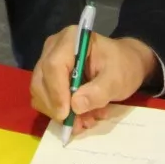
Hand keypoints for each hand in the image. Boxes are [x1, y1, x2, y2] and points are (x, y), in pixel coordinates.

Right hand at [29, 29, 157, 136]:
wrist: (125, 64)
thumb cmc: (123, 66)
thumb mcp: (118, 79)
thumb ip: (99, 91)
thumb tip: (75, 105)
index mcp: (71, 39)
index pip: (54, 65)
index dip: (57, 92)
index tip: (67, 114)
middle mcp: (54, 47)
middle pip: (41, 80)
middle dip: (56, 107)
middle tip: (77, 124)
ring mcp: (48, 61)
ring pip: (39, 92)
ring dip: (58, 112)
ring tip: (84, 120)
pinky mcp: (48, 76)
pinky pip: (44, 98)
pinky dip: (59, 111)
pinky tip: (79, 115)